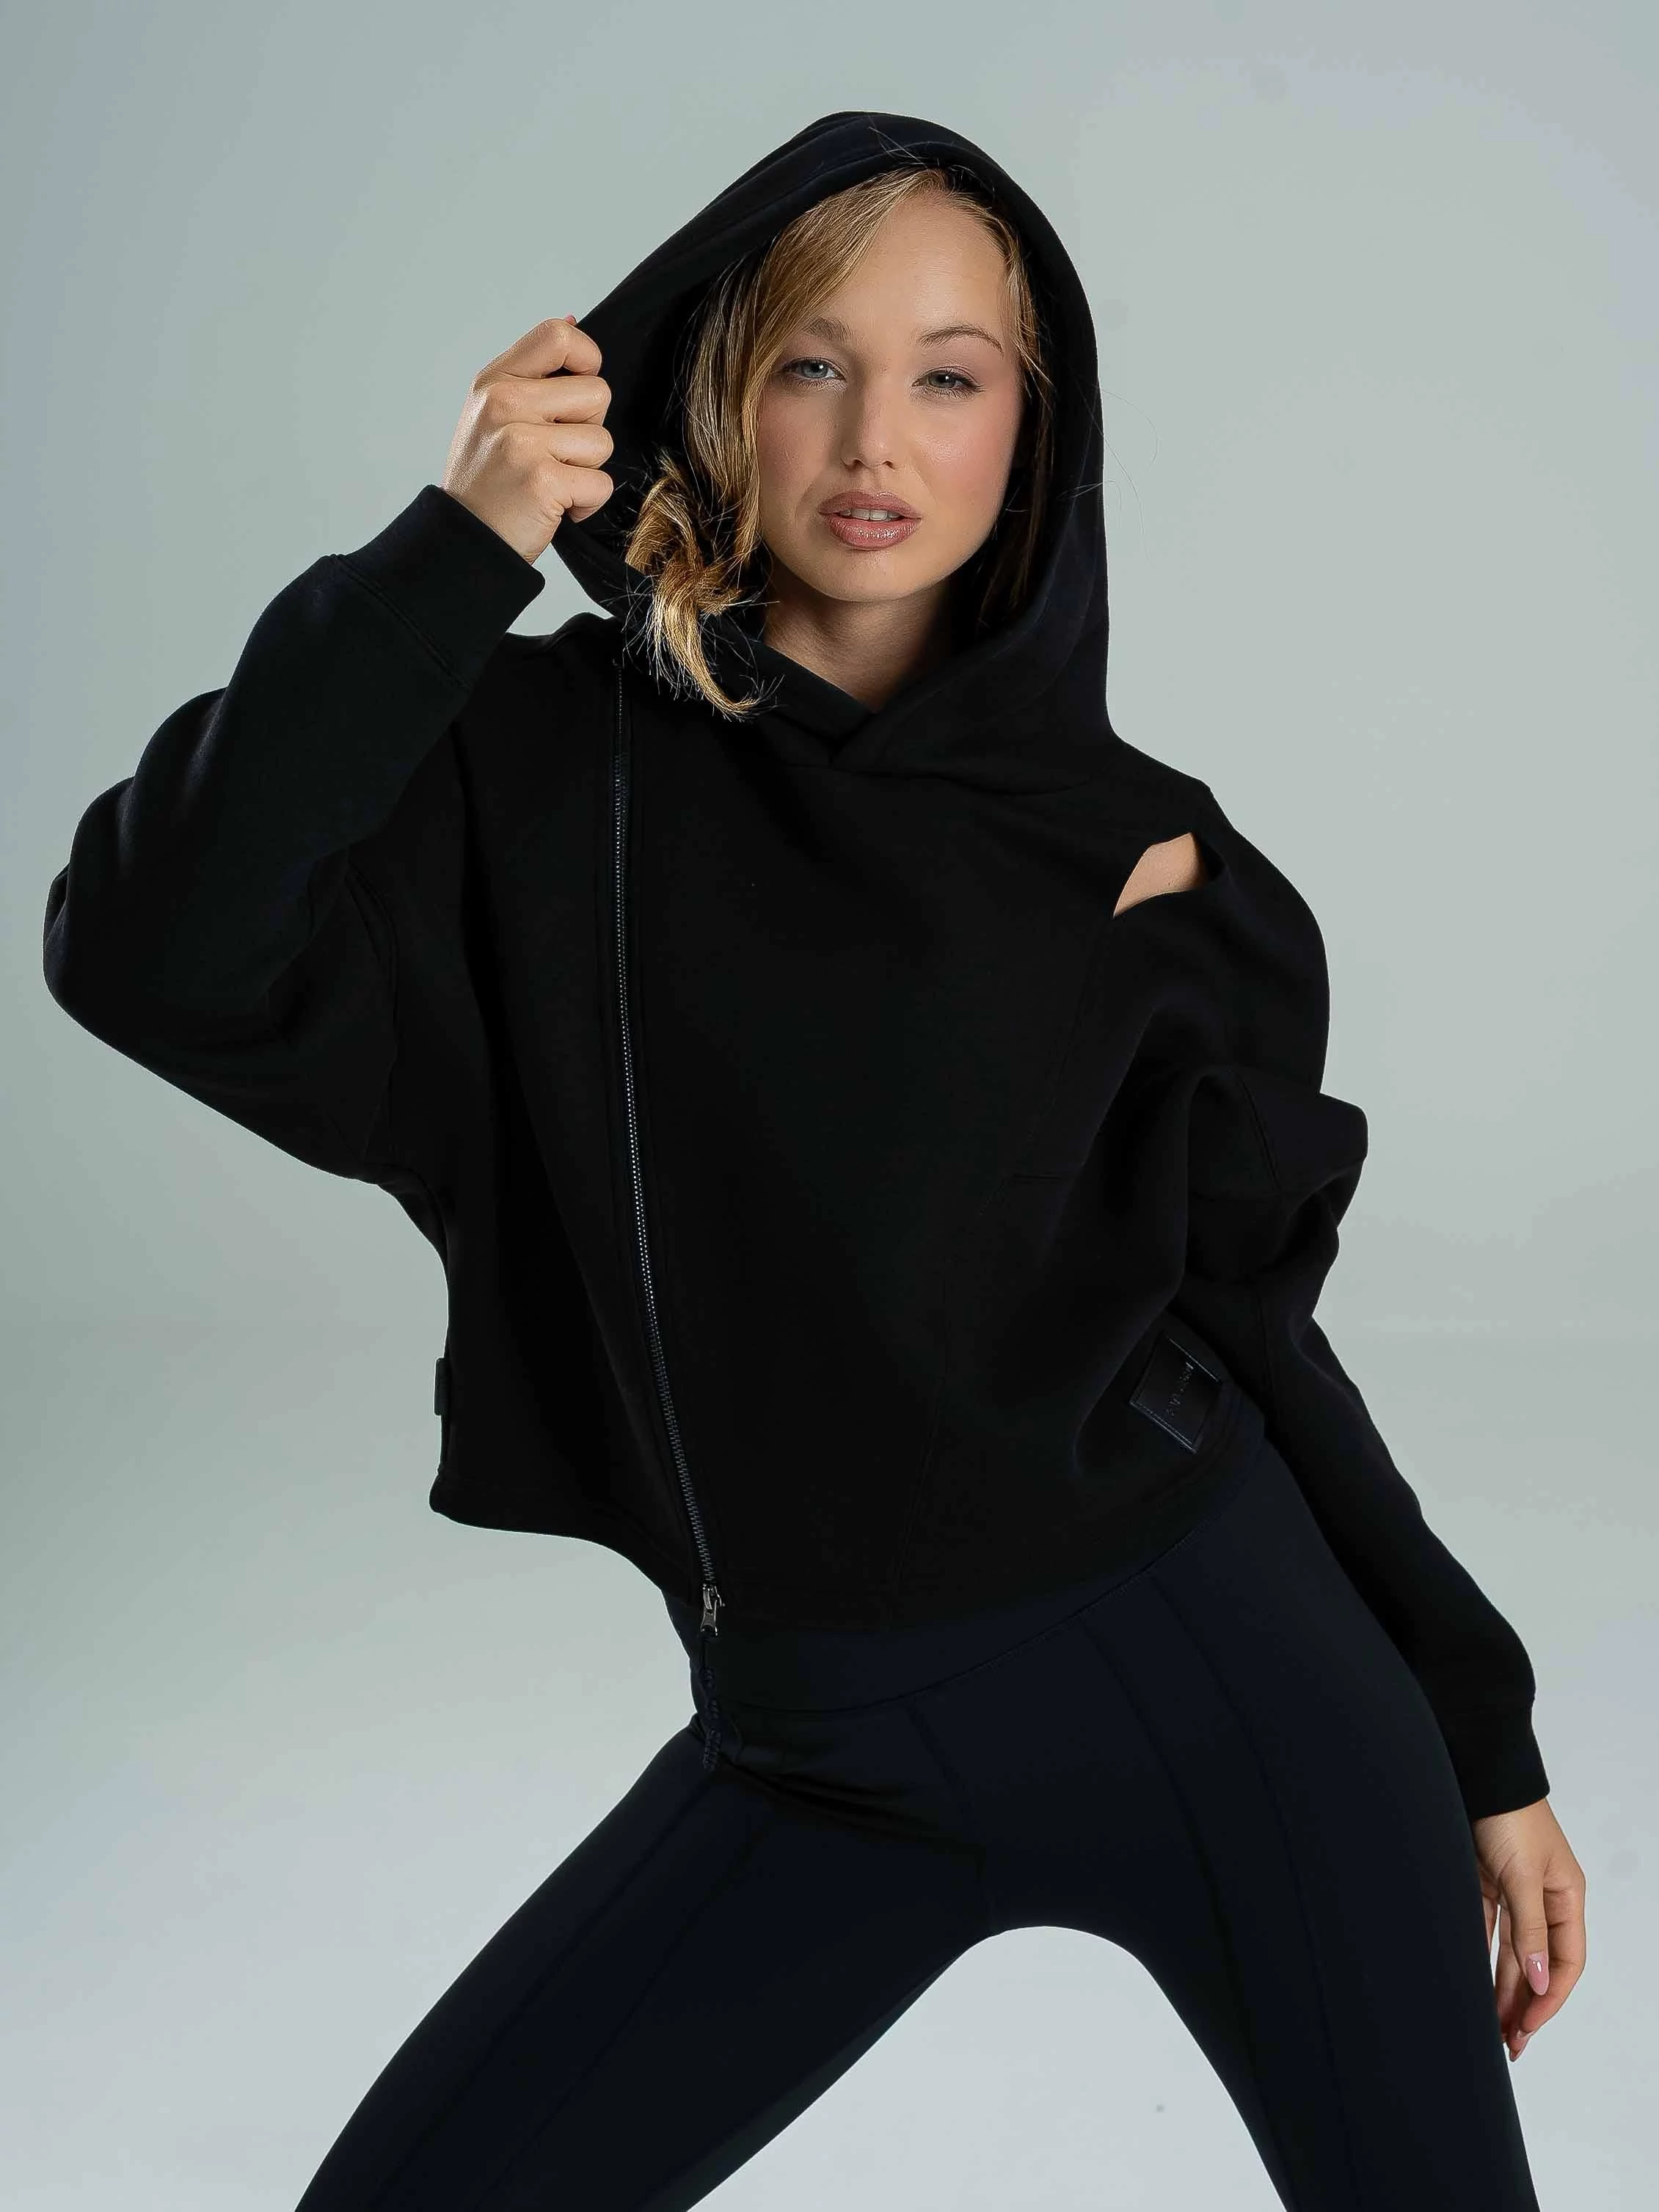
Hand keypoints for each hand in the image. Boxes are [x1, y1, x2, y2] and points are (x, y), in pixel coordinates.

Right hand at [441, 314, 613, 563]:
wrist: (464, 542)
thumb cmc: (486, 482)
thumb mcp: (492, 413)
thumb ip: (532, 373)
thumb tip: (574, 321)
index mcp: (495, 381)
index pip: (559, 335)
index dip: (586, 360)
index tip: (576, 396)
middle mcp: (504, 403)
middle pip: (597, 392)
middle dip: (589, 430)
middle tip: (554, 455)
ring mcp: (521, 440)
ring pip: (602, 442)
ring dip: (587, 471)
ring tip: (551, 483)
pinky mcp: (541, 479)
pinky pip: (600, 483)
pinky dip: (586, 504)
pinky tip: (554, 507)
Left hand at [1471, 1796, 1585, 2062]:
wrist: (1475, 1772)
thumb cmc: (1508, 1816)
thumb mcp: (1524, 1876)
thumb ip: (1530, 1930)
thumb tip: (1541, 1982)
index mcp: (1566, 1897)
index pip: (1566, 1961)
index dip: (1551, 1997)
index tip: (1529, 2026)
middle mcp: (1543, 1899)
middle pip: (1538, 1963)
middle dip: (1526, 2004)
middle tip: (1511, 2043)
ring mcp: (1513, 1892)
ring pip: (1511, 1954)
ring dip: (1504, 1990)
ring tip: (1494, 2029)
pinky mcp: (1483, 1883)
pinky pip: (1486, 1933)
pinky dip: (1481, 1959)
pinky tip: (1474, 1986)